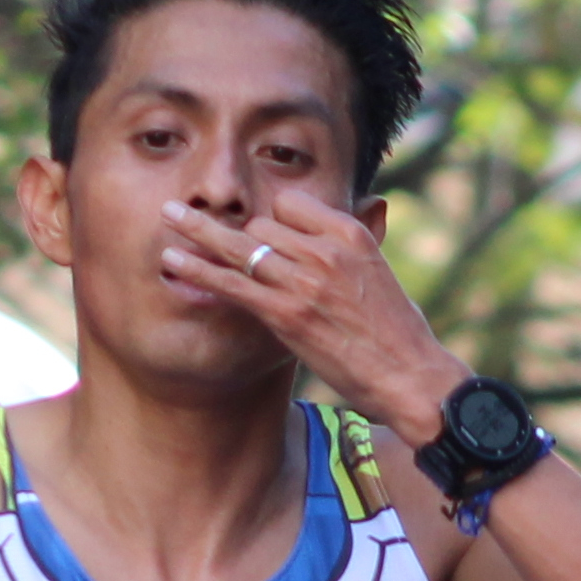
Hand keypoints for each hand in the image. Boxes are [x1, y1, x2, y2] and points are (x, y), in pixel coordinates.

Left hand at [149, 180, 455, 432]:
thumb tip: (364, 209)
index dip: (272, 218)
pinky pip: (232, 284)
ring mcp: (304, 281)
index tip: (259, 230)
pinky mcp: (287, 314)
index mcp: (351, 234)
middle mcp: (326, 250)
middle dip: (237, 234)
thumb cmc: (398, 333)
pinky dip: (199, 271)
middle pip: (262, 224)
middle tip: (194, 220)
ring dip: (200, 233)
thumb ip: (355, 244)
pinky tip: (172, 262)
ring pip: (240, 245)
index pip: (291, 203)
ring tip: (168, 218)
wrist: (412, 377)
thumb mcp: (379, 272)